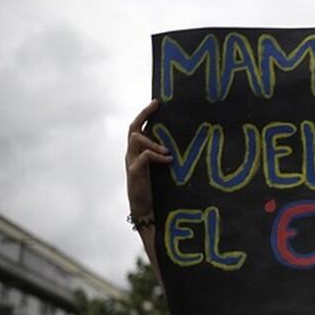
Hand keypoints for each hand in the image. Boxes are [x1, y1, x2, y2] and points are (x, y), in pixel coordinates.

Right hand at [126, 100, 171, 217]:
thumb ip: (164, 156)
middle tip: (157, 105)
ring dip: (153, 141)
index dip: (144, 114)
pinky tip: (168, 159)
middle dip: (144, 114)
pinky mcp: (134, 174)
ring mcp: (131, 163)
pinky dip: (156, 155)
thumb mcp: (160, 170)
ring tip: (167, 150)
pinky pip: (144, 157)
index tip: (157, 102)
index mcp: (136, 153)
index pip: (136, 128)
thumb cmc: (156, 191)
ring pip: (136, 139)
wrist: (145, 212)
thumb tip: (183, 144)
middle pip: (133, 128)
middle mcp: (131, 155)